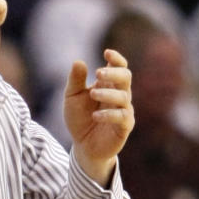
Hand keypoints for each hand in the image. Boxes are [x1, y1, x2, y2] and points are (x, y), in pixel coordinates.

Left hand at [63, 49, 134, 185]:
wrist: (82, 146)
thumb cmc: (79, 118)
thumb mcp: (72, 98)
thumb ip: (75, 81)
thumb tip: (78, 61)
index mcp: (108, 85)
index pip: (119, 67)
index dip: (116, 59)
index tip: (106, 52)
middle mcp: (119, 95)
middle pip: (126, 77)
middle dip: (114, 73)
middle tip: (98, 72)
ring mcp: (124, 110)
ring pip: (124, 96)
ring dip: (108, 93)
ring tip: (92, 94)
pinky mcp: (124, 127)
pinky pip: (122, 117)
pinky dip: (109, 114)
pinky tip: (96, 115)